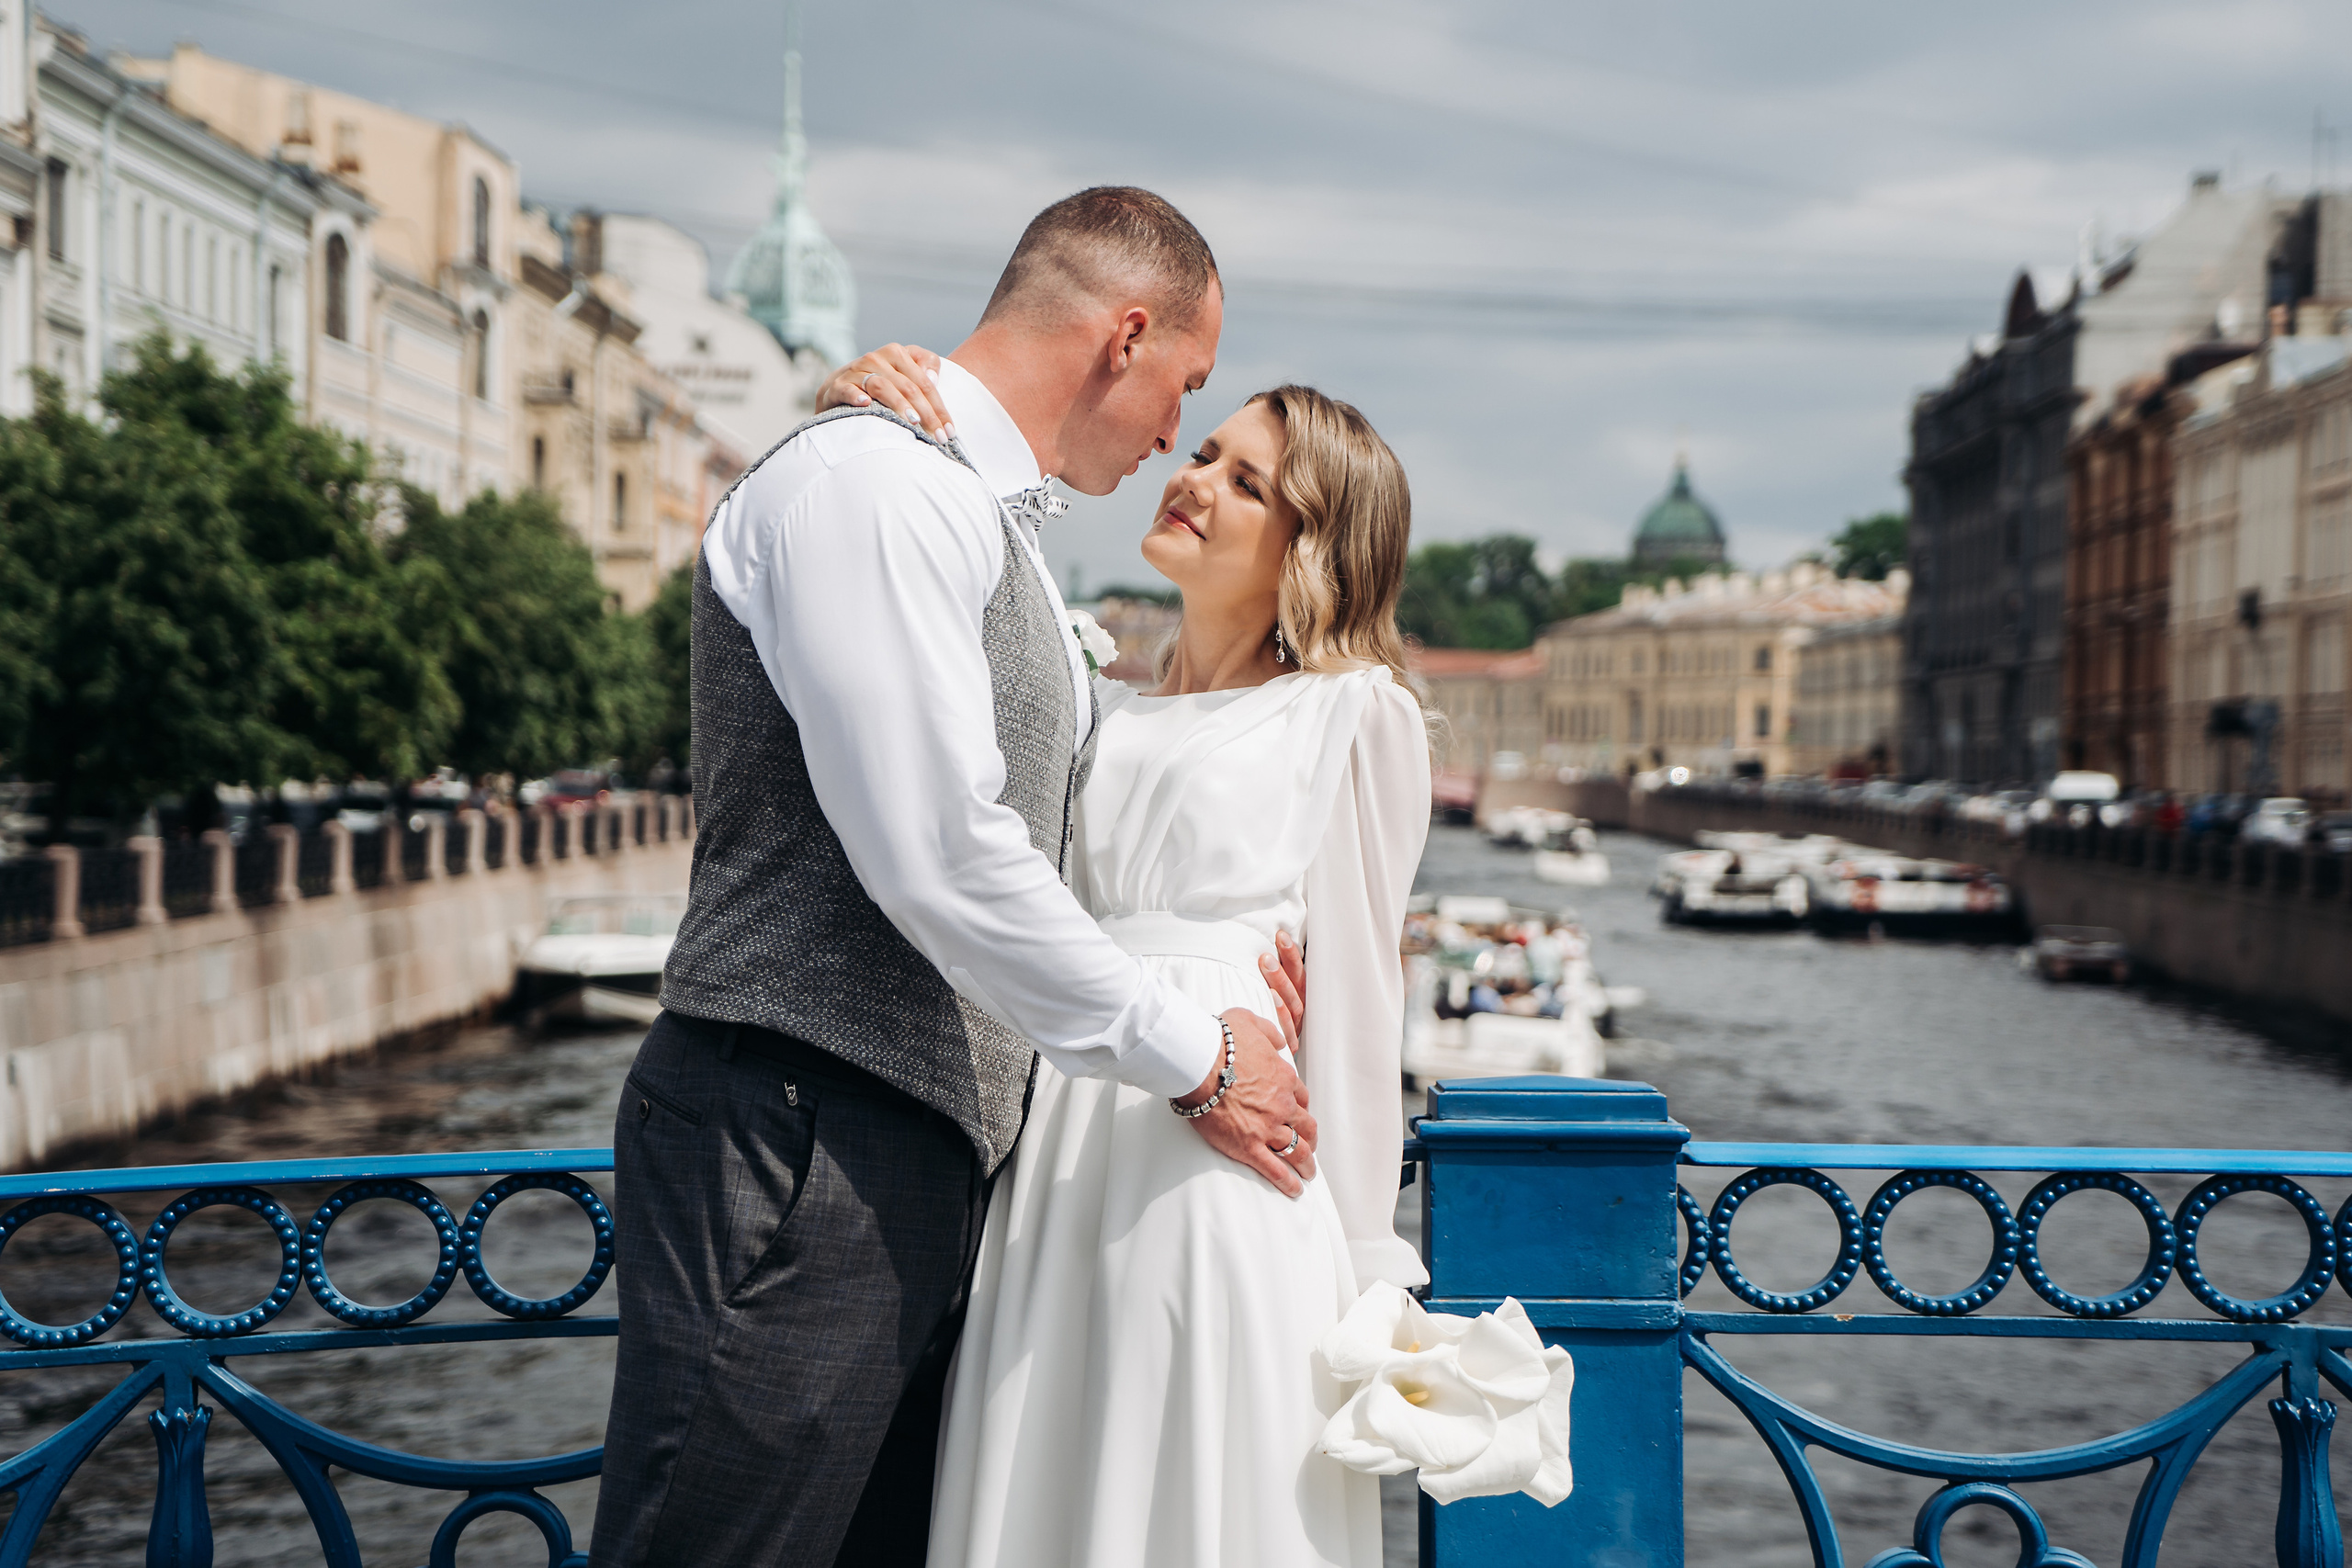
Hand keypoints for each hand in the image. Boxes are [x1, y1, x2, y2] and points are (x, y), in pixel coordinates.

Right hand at [815, 344, 947, 436]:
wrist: (838, 387)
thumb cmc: (881, 383)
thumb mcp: (904, 371)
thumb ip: (925, 366)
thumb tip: (933, 379)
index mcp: (896, 353)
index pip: (924, 382)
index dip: (939, 407)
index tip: (949, 431)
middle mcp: (876, 359)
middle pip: (908, 386)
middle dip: (926, 414)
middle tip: (938, 436)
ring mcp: (855, 371)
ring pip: (882, 386)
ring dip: (899, 404)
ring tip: (913, 422)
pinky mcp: (836, 385)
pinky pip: (846, 389)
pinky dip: (855, 395)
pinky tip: (865, 404)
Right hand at [1176, 1009, 1316, 1195]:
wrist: (1198, 1061)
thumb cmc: (1219, 1039)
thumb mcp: (1250, 1022)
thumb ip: (1270, 1032)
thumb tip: (1280, 1040)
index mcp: (1283, 1078)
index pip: (1301, 1098)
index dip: (1301, 1108)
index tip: (1299, 1114)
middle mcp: (1281, 1105)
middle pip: (1305, 1126)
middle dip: (1311, 1137)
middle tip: (1310, 1146)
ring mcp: (1267, 1128)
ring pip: (1297, 1150)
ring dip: (1306, 1163)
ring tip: (1308, 1173)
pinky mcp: (1249, 1147)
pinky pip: (1275, 1170)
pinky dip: (1288, 1182)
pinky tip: (1295, 1190)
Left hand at [1255, 930, 1305, 1050]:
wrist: (1254, 1066)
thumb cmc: (1255, 1030)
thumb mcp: (1262, 1005)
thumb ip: (1263, 984)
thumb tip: (1254, 953)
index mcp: (1296, 1000)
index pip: (1297, 973)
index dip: (1291, 955)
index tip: (1280, 935)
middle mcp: (1299, 1014)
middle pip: (1297, 987)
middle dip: (1285, 965)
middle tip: (1267, 951)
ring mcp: (1294, 1031)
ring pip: (1293, 1004)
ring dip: (1281, 982)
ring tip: (1266, 964)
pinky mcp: (1288, 1048)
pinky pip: (1287, 1028)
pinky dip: (1280, 1012)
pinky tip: (1270, 998)